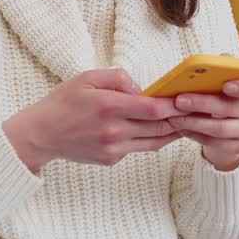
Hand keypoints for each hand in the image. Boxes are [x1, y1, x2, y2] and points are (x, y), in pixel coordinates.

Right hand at [3, 68, 189, 173]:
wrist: (41, 135)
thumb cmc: (63, 102)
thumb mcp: (87, 78)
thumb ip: (118, 78)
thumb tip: (142, 89)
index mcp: (109, 107)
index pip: (154, 109)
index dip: (175, 105)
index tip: (188, 99)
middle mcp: (114, 131)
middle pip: (159, 128)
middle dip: (180, 119)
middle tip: (197, 111)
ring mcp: (114, 149)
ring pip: (154, 142)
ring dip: (171, 133)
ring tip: (186, 123)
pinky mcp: (111, 160)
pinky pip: (137, 148)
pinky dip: (148, 139)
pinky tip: (157, 130)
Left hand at [167, 75, 238, 170]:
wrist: (220, 120)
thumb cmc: (218, 91)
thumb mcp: (218, 77)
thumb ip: (216, 69)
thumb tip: (203, 66)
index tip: (226, 85)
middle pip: (235, 108)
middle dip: (204, 103)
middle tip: (179, 100)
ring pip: (222, 129)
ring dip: (195, 122)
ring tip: (174, 117)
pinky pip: (217, 143)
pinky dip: (196, 135)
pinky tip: (183, 128)